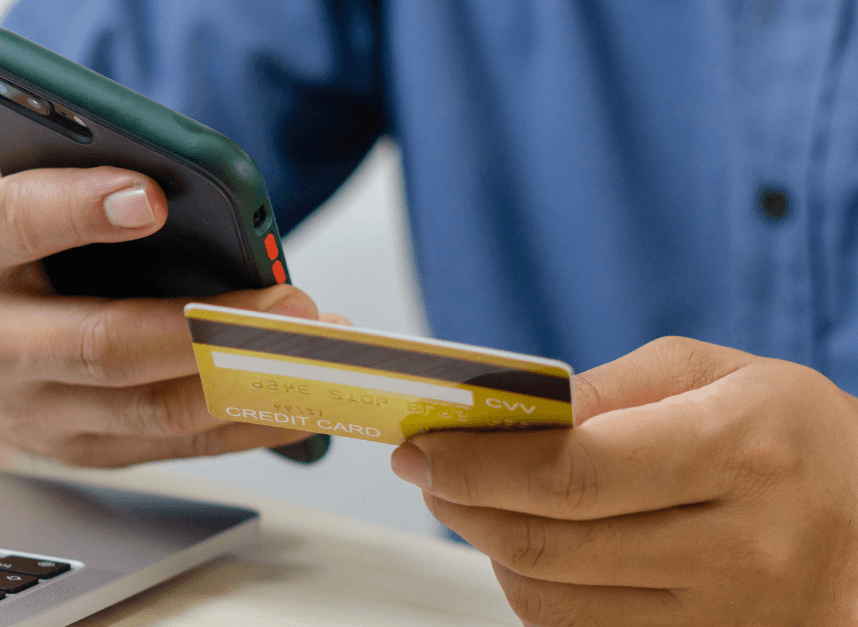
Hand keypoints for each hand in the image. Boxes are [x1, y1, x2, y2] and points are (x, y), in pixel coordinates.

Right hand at [0, 70, 319, 465]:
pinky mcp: (82, 444)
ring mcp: (37, 407)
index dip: (79, 211)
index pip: (13, 228)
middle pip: (101, 343)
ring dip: (243, 383)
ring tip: (315, 346)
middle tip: (285, 300)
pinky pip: (170, 444)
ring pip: (149, 408)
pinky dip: (240, 427)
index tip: (149, 196)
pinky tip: (298, 397)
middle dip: (200, 325)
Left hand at [391, 336, 857, 625]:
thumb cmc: (802, 441)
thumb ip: (616, 387)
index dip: (479, 463)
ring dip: (490, 547)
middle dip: (463, 503)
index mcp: (744, 450)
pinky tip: (529, 548)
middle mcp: (742, 547)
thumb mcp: (725, 375)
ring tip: (476, 503)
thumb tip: (518, 412)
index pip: (574, 472)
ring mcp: (729, 618)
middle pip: (550, 543)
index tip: (427, 445)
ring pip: (553, 602)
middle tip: (429, 470)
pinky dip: (535, 592)